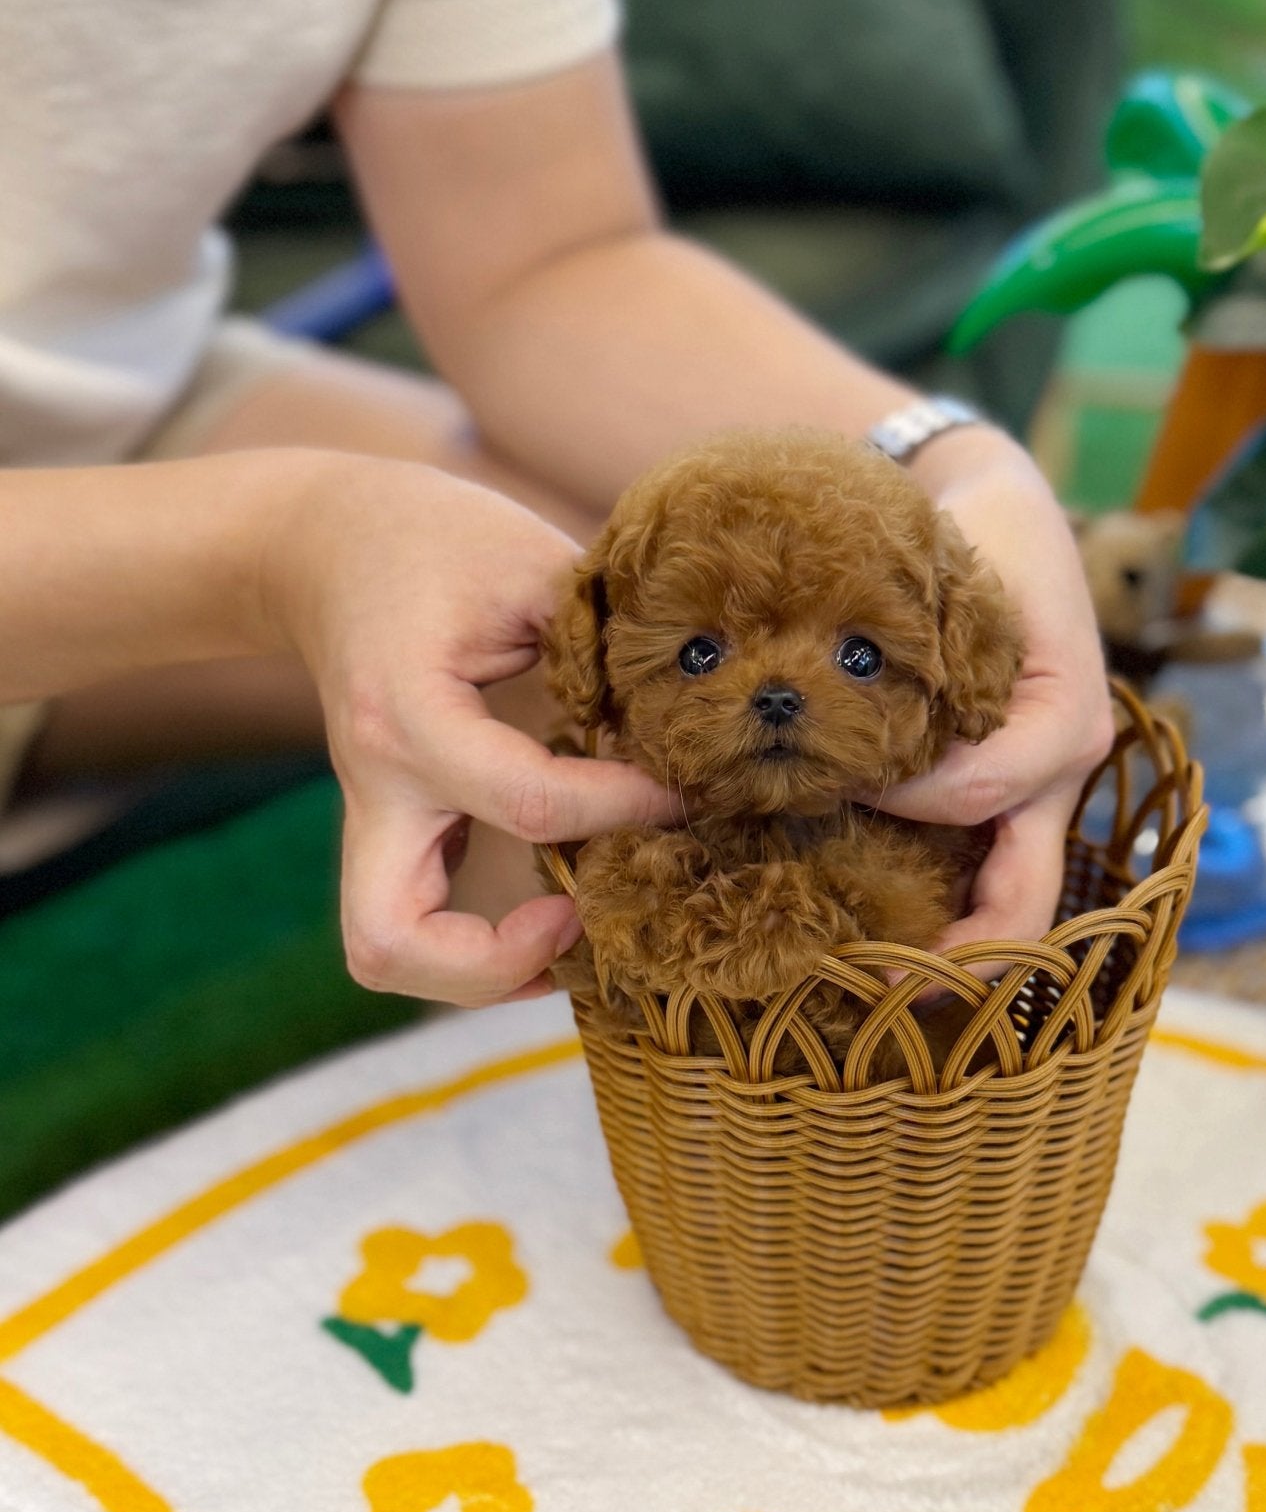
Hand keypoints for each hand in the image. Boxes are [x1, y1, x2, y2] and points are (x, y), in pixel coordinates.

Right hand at [263, 454, 673, 1005]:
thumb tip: (696, 714)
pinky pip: (412, 925)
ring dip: (480, 973)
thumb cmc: (435, 539)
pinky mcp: (388, 830)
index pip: (526, 802)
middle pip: (392, 938)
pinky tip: (558, 912)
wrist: (324, 542)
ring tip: (573, 932)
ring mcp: (371, 817)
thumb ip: (603, 637)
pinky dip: (479, 948)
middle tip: (582, 916)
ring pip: (385, 950)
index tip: (683, 793)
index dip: (622, 810)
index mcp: (408, 714)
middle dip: (497, 963)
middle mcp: (376, 784)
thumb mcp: (528, 558)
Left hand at [877, 429, 1113, 949]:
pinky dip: (942, 906)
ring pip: (1014, 899)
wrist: (996, 510)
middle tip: (873, 987)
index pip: (978, 793)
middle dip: (960, 954)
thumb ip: (917, 652)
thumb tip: (842, 741)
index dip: (903, 800)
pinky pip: (989, 871)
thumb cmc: (976, 535)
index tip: (836, 779)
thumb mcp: (952, 575)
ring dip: (949, 943)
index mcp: (1065, 718)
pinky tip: (875, 921)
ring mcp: (1046, 795)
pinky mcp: (1016, 800)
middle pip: (1028, 897)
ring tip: (871, 977)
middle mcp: (1067, 773)